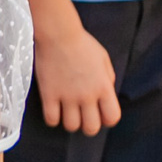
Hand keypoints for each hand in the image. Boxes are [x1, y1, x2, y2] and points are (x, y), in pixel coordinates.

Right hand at [35, 19, 120, 135]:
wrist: (58, 33)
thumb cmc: (81, 43)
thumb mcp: (103, 58)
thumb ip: (108, 78)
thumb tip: (107, 92)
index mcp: (103, 87)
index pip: (112, 118)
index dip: (107, 119)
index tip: (100, 114)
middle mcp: (87, 95)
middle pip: (91, 128)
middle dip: (88, 126)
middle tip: (82, 116)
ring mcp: (67, 96)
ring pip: (71, 126)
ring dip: (70, 122)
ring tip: (66, 112)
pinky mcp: (49, 94)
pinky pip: (51, 119)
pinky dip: (52, 119)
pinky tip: (53, 109)